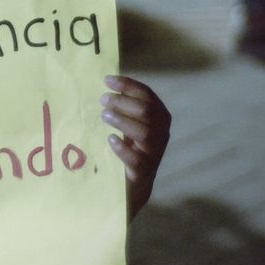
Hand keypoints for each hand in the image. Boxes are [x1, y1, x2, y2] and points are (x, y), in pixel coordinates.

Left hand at [101, 75, 170, 218]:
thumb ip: (125, 105)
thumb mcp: (129, 123)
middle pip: (147, 112)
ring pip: (145, 133)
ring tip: (104, 116)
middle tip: (103, 100)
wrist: (133, 184)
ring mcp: (155, 153)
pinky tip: (110, 140)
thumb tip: (107, 82)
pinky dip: (123, 148)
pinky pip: (137, 159)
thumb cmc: (129, 146)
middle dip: (123, 102)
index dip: (128, 85)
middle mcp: (161, 133)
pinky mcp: (144, 171)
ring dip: (122, 121)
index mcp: (159, 117)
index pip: (147, 95)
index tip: (107, 80)